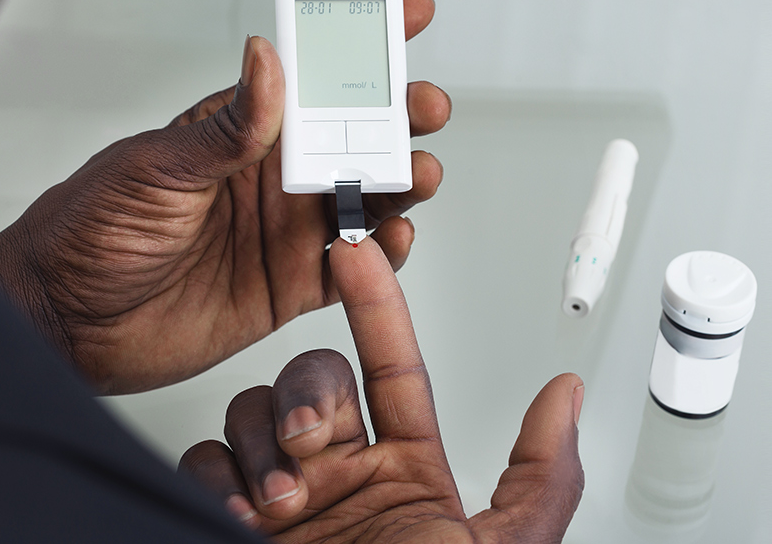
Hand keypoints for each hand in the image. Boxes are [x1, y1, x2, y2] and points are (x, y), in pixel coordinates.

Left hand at [0, 0, 450, 394]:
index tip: (410, 14)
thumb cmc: (91, 232)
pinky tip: (394, 238)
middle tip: (424, 107)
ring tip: (419, 175)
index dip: (363, 43)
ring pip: (368, 197)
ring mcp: (286, 230)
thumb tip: (268, 61)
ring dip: (402, 183)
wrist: (67, 323)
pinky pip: (355, 266)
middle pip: (358, 136)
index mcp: (242, 132)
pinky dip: (383, 253)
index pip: (312, 77)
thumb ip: (225, 126)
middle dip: (402, 115)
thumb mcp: (156, 166)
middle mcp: (272, 177)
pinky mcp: (292, 284)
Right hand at [179, 239, 584, 542]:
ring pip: (254, 412)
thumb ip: (541, 476)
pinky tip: (240, 513)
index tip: (359, 254)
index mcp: (407, 473)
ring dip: (263, 440)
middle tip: (317, 443)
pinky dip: (215, 474)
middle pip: (311, 380)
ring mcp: (282, 500)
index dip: (376, 306)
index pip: (391, 366)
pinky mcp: (229, 521)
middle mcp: (341, 478)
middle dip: (308, 393)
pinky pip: (204, 462)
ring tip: (282, 502)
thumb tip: (567, 394)